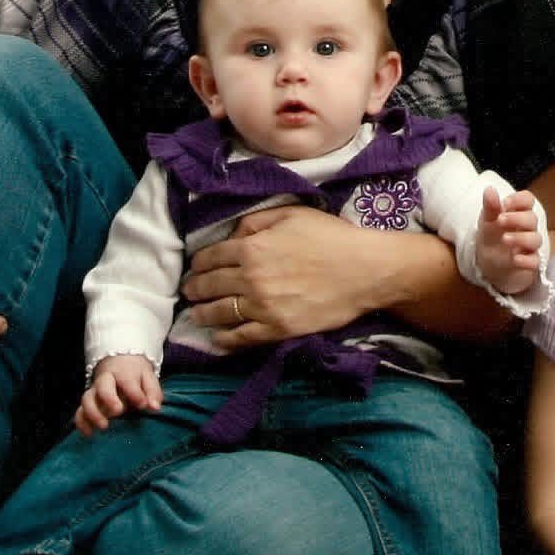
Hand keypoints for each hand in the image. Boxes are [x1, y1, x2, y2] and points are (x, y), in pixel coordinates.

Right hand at [74, 354, 163, 434]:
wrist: (119, 363)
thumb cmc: (136, 375)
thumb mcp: (148, 378)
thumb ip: (152, 392)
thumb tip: (154, 407)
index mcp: (123, 372)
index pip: (127, 380)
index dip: (135, 393)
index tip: (142, 405)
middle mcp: (105, 380)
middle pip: (102, 386)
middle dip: (109, 398)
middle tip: (118, 411)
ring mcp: (95, 392)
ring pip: (87, 398)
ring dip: (93, 413)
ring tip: (104, 426)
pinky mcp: (88, 404)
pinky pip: (79, 412)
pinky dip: (81, 423)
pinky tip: (89, 434)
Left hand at [179, 206, 386, 349]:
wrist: (364, 270)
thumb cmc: (331, 236)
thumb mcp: (291, 214)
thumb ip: (256, 221)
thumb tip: (233, 235)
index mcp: (251, 248)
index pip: (210, 258)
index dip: (198, 263)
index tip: (195, 268)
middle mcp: (250, 278)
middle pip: (208, 286)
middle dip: (194, 288)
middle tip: (189, 291)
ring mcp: (262, 307)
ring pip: (219, 313)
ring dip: (202, 314)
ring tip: (196, 314)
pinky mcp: (277, 329)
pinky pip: (241, 338)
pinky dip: (224, 340)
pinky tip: (217, 339)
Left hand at [475, 186, 542, 294]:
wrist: (489, 262)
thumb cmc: (492, 235)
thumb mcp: (487, 220)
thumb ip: (490, 206)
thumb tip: (490, 189)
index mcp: (518, 212)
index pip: (527, 200)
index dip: (518, 200)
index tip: (504, 204)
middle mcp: (527, 227)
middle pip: (532, 218)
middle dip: (517, 218)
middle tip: (500, 220)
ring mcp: (530, 245)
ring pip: (535, 239)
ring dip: (521, 238)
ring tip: (504, 239)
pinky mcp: (530, 262)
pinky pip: (535, 261)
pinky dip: (527, 260)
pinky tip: (515, 259)